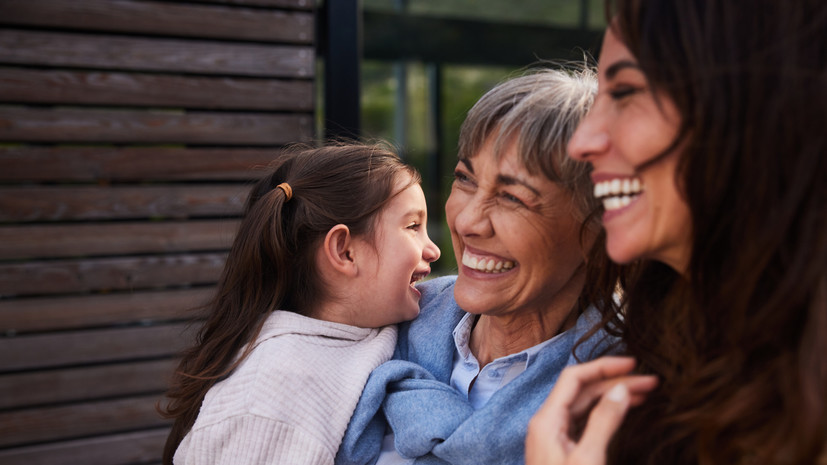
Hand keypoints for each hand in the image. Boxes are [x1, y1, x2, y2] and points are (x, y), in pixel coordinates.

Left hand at [526, 357, 657, 464]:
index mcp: (547, 419)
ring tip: (645, 393)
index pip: (574, 378)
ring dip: (613, 395)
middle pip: (582, 389)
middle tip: (650, 381)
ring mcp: (554, 435)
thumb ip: (604, 421)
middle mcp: (547, 422)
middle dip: (615, 381)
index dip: (604, 366)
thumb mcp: (589, 459)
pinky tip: (624, 409)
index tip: (633, 363)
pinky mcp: (562, 448)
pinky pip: (584, 420)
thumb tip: (620, 390)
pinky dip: (605, 412)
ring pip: (585, 404)